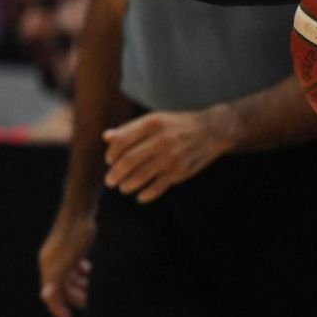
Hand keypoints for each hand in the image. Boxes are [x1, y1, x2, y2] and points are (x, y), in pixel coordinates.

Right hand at [38, 215, 94, 316]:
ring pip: (68, 278)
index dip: (59, 310)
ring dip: (80, 285)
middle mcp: (51, 261)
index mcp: (48, 266)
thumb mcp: (70, 258)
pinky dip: (81, 273)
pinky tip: (89, 271)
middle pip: (61, 288)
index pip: (51, 295)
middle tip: (91, 299)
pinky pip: (73, 268)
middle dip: (75, 296)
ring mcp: (59, 254)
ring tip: (93, 286)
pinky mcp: (68, 247)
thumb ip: (58, 278)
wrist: (81, 206)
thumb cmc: (77, 233)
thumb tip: (46, 297)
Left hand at [101, 106, 239, 203]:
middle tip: (109, 181)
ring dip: (128, 185)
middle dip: (116, 173)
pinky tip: (140, 196)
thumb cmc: (176, 125)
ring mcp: (172, 157)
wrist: (211, 131)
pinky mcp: (181, 171)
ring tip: (122, 188)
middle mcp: (162, 139)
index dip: (112, 153)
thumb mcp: (154, 120)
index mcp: (152, 123)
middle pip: (130, 160)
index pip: (123, 140)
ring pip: (142, 175)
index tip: (109, 161)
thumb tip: (105, 137)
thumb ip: (130, 129)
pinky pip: (159, 186)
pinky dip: (147, 194)